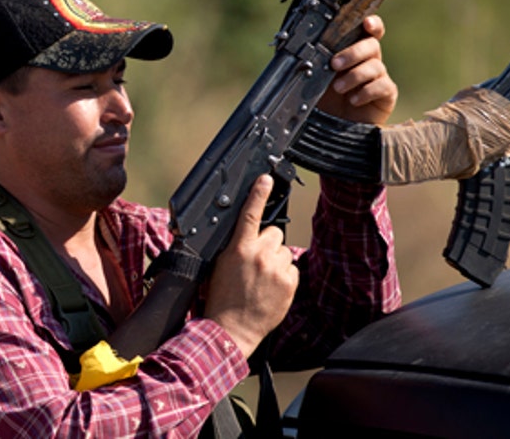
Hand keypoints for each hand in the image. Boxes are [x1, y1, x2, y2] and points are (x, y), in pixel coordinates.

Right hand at [202, 175, 298, 357]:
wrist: (232, 329)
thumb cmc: (219, 298)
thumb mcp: (218, 266)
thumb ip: (233, 246)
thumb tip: (243, 233)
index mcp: (238, 248)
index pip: (250, 214)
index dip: (258, 194)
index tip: (265, 179)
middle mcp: (259, 255)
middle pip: (273, 232)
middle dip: (267, 242)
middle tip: (255, 261)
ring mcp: (276, 269)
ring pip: (283, 251)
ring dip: (276, 260)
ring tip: (261, 279)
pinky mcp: (290, 283)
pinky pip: (291, 269)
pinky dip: (284, 276)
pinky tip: (271, 288)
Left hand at [316, 15, 397, 125]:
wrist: (331, 129)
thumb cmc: (322, 100)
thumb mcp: (310, 77)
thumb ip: (307, 61)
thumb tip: (290, 46)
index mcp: (351, 52)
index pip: (367, 32)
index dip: (372, 24)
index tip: (366, 24)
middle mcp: (368, 61)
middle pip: (371, 45)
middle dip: (353, 53)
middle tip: (334, 65)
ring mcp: (379, 77)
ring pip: (375, 66)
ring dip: (354, 75)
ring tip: (338, 88)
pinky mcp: (386, 95)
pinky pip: (383, 86)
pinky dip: (366, 91)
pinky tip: (353, 100)